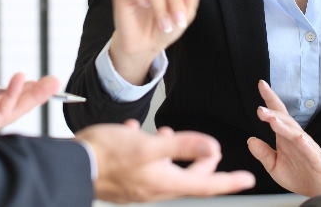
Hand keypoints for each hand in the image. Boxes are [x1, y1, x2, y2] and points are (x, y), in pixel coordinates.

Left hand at [0, 51, 59, 137]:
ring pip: (11, 112)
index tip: (37, 79)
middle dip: (34, 95)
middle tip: (56, 83)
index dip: (19, 88)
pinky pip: (2, 114)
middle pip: (10, 107)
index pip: (0, 98)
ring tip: (51, 83)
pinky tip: (22, 80)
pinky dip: (14, 97)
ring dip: (33, 97)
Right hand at [76, 119, 255, 202]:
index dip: (229, 181)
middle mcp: (153, 189)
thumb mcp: (149, 145)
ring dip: (170, 152)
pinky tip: (133, 132)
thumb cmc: (108, 154)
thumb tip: (212, 148)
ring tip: (164, 132)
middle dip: (198, 161)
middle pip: (187, 178)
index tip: (248, 179)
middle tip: (206, 147)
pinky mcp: (123, 182)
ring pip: (164, 170)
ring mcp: (137, 187)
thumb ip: (182, 146)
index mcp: (164, 182)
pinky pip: (142, 166)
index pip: (206, 184)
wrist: (72, 164)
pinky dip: (145, 150)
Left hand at [246, 80, 320, 199]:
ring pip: (295, 132)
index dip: (270, 99)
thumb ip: (263, 153)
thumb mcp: (275, 166)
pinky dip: (304, 143)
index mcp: (285, 138)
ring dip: (284, 125)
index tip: (261, 84)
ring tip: (272, 119)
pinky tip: (298, 137)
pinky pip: (310, 149)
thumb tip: (250, 140)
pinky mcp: (316, 159)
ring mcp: (307, 147)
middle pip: (285, 120)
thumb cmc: (300, 175)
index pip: (277, 114)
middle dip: (273, 112)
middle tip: (260, 109)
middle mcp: (296, 138)